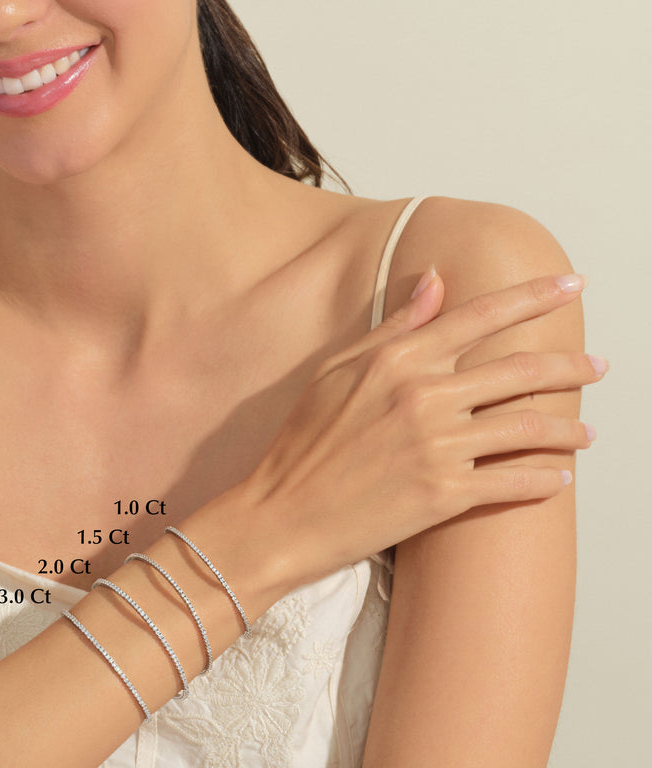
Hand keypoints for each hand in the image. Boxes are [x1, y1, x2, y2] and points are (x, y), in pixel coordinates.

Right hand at [213, 271, 602, 602]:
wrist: (282, 515)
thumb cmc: (301, 444)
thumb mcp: (336, 372)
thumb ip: (393, 329)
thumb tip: (434, 282)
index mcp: (399, 360)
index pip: (481, 316)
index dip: (535, 296)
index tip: (572, 285)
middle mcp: (425, 396)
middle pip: (521, 370)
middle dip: (570, 365)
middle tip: (596, 367)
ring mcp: (438, 446)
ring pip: (529, 426)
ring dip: (569, 428)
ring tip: (586, 432)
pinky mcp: (445, 494)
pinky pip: (515, 480)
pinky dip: (546, 479)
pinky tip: (559, 478)